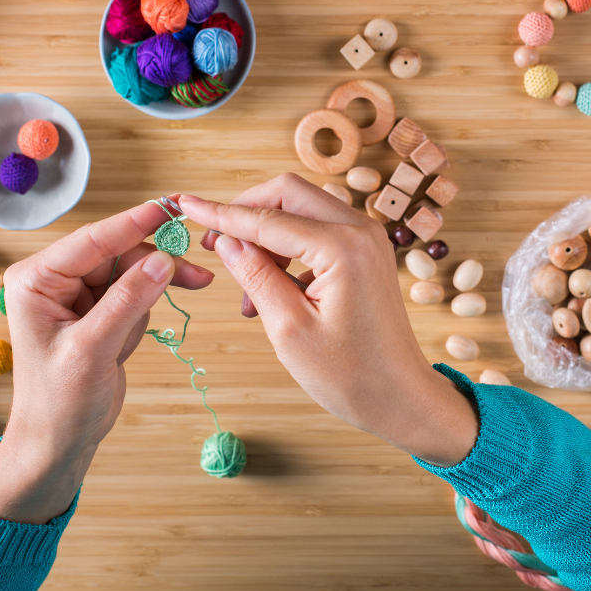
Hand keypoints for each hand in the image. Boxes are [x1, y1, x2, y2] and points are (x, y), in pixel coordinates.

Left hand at [0, 200, 213, 523]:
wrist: (59, 443)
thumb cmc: (59, 402)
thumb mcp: (92, 349)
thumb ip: (127, 301)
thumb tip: (162, 260)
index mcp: (37, 280)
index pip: (92, 240)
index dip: (133, 223)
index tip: (168, 208)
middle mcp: (56, 281)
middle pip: (118, 253)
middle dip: (153, 268)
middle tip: (197, 276)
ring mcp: (78, 296)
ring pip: (132, 273)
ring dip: (147, 300)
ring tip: (129, 342)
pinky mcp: (99, 313)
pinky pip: (135, 296)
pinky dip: (142, 316)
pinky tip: (124, 347)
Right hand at [178, 175, 477, 466]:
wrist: (403, 397)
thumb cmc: (352, 375)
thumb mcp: (289, 329)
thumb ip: (256, 276)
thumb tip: (227, 241)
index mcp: (341, 247)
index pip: (266, 218)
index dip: (221, 213)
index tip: (186, 204)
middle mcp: (360, 230)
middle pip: (288, 194)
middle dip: (246, 212)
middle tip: (215, 244)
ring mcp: (367, 238)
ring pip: (302, 209)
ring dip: (267, 235)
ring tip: (246, 288)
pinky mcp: (366, 252)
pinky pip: (318, 230)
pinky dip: (289, 248)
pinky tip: (271, 289)